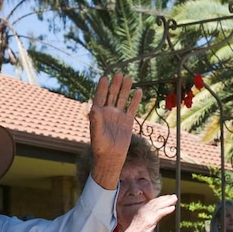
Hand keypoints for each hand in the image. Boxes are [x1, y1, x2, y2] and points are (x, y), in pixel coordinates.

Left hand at [88, 73, 142, 187]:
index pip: (100, 97)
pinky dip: (135, 100)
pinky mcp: (128, 121)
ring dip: (125, 89)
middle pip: (112, 95)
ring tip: (128, 78)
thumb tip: (94, 108)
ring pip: (122, 99)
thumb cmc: (100, 147)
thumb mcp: (97, 134)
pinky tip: (139, 91)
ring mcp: (118, 115)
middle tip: (119, 74)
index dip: (102, 87)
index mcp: (99, 113)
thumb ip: (95, 121)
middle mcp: (108, 112)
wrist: (112, 157)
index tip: (104, 77)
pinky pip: (132, 108)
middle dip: (115, 85)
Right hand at [123, 195, 176, 231]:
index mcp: (141, 211)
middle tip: (173, 196)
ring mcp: (146, 215)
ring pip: (158, 206)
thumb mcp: (141, 224)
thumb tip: (154, 218)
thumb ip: (148, 219)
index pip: (152, 203)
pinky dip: (166, 210)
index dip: (160, 199)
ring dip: (168, 202)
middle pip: (156, 202)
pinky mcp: (149, 220)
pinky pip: (159, 213)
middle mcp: (143, 211)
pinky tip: (172, 208)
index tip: (167, 197)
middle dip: (165, 198)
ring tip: (175, 199)